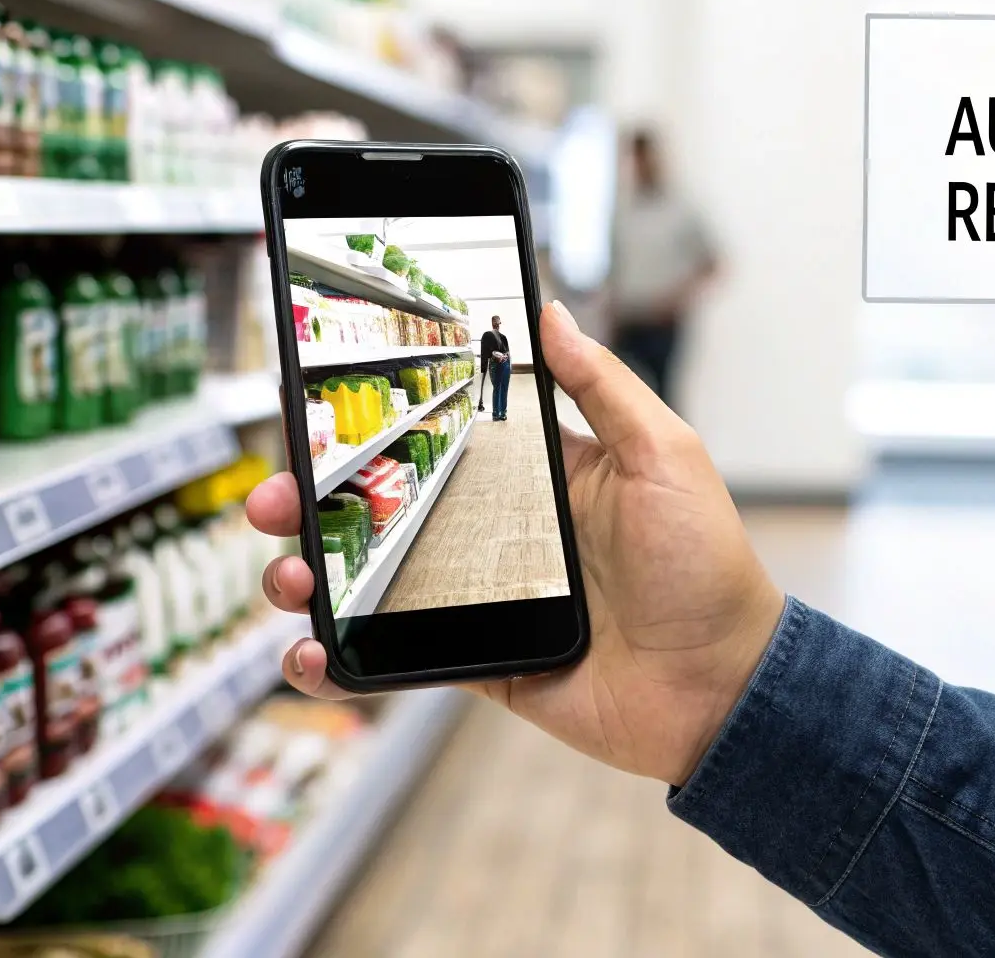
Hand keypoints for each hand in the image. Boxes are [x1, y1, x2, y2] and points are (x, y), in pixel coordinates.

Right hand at [248, 300, 784, 784]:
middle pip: (381, 502)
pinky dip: (341, 661)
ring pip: (371, 578)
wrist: (722, 687)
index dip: (368, 418)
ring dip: (312, 572)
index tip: (307, 400)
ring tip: (289, 573)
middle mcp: (496, 529)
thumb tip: (551, 307)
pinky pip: (394, 659)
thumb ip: (603, 386)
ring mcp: (479, 598)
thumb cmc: (707, 566)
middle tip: (272, 496)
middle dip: (311, 496)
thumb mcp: (664, 455)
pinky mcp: (476, 661)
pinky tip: (311, 654)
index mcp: (534, 473)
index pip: (435, 429)